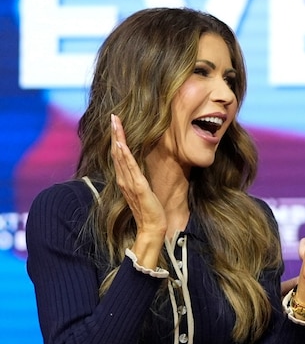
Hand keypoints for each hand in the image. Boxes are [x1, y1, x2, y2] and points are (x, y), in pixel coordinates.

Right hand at [110, 114, 165, 264]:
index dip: (117, 138)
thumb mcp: (143, 190)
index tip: (116, 123)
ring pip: (122, 157)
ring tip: (116, 124)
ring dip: (119, 139)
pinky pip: (131, 169)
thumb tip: (138, 168)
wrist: (152, 227)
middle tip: (113, 116)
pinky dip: (125, 156)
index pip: (119, 155)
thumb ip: (138, 179)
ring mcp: (130, 183)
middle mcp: (124, 179)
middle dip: (116, 134)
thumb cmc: (149, 210)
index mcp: (125, 179)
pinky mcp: (138, 188)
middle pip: (117, 152)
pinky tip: (121, 145)